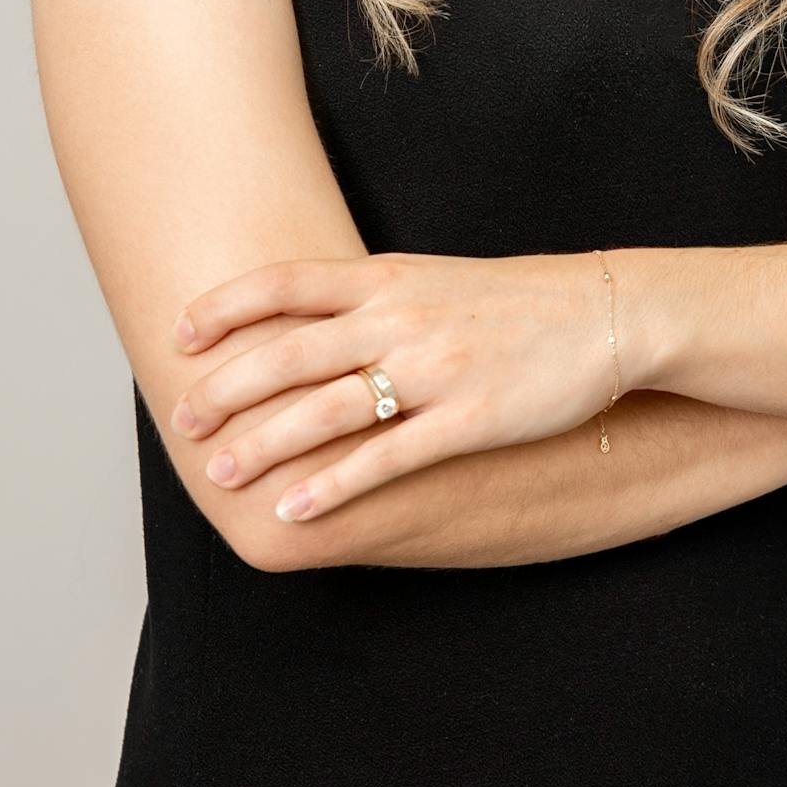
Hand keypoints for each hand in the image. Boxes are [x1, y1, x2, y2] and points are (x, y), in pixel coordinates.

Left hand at [165, 249, 623, 525]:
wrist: (607, 313)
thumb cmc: (515, 301)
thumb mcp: (433, 280)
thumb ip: (371, 299)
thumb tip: (302, 322)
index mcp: (388, 277)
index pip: (285, 281)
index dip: (225, 306)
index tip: (180, 334)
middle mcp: (401, 318)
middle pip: (291, 351)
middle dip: (227, 389)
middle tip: (182, 420)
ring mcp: (435, 369)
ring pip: (328, 409)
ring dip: (265, 444)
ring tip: (221, 473)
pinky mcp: (471, 419)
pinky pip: (387, 458)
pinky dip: (334, 485)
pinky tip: (295, 508)